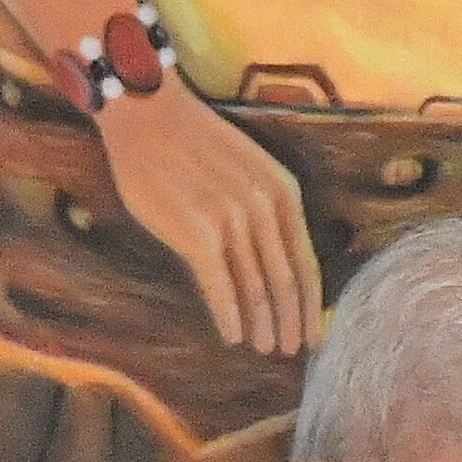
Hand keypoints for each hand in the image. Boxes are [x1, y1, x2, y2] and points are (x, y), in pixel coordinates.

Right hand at [94, 80, 322, 357]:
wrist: (146, 111)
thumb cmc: (193, 142)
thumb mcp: (250, 168)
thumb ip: (268, 211)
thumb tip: (277, 264)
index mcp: (285, 192)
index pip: (307, 263)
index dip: (312, 305)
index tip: (315, 333)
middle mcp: (265, 208)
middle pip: (285, 282)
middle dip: (291, 322)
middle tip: (291, 350)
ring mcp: (232, 221)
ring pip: (256, 288)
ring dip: (262, 325)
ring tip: (264, 347)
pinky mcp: (197, 233)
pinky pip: (220, 287)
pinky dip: (230, 316)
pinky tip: (233, 336)